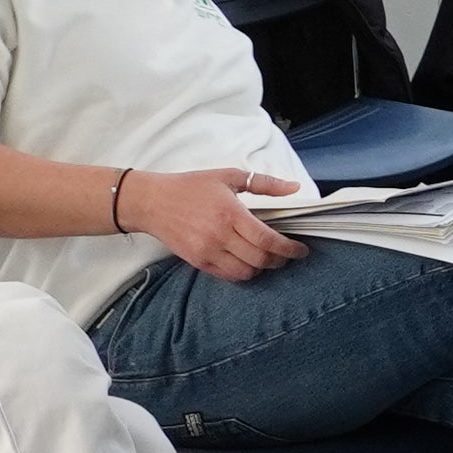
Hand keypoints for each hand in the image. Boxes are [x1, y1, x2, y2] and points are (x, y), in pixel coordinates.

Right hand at [130, 165, 311, 283]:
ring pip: (246, 272)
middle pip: (260, 259)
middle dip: (280, 260)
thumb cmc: (190, 187)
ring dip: (262, 268)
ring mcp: (207, 251)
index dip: (288, 248)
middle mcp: (219, 235)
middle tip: (287, 255)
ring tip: (268, 258)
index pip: (267, 239)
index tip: (300, 250)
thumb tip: (294, 187)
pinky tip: (248, 262)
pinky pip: (228, 276)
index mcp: (230, 213)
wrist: (152, 202)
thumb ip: (264, 183)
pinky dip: (243, 273)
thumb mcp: (228, 177)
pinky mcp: (198, 261)